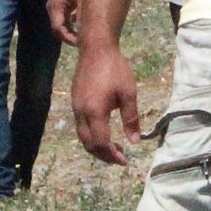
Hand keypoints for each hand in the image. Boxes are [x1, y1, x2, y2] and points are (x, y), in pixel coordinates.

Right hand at [48, 0, 88, 44]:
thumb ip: (83, 13)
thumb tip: (86, 30)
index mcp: (56, 6)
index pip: (59, 30)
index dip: (71, 39)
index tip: (85, 43)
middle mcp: (55, 6)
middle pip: (60, 29)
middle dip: (73, 36)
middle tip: (89, 41)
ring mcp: (60, 3)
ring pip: (65, 23)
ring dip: (76, 29)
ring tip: (91, 34)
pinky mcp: (67, 0)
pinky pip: (70, 16)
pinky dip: (78, 21)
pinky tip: (90, 22)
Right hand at [72, 42, 141, 165]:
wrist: (95, 50)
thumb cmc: (115, 69)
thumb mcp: (129, 93)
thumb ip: (131, 118)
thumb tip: (135, 141)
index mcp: (94, 112)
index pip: (101, 143)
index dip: (112, 155)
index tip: (125, 160)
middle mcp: (81, 113)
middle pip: (88, 144)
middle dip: (103, 155)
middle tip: (119, 159)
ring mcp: (75, 108)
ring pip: (82, 136)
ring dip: (96, 147)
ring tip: (112, 150)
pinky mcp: (75, 102)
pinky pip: (80, 126)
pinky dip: (91, 136)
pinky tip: (103, 133)